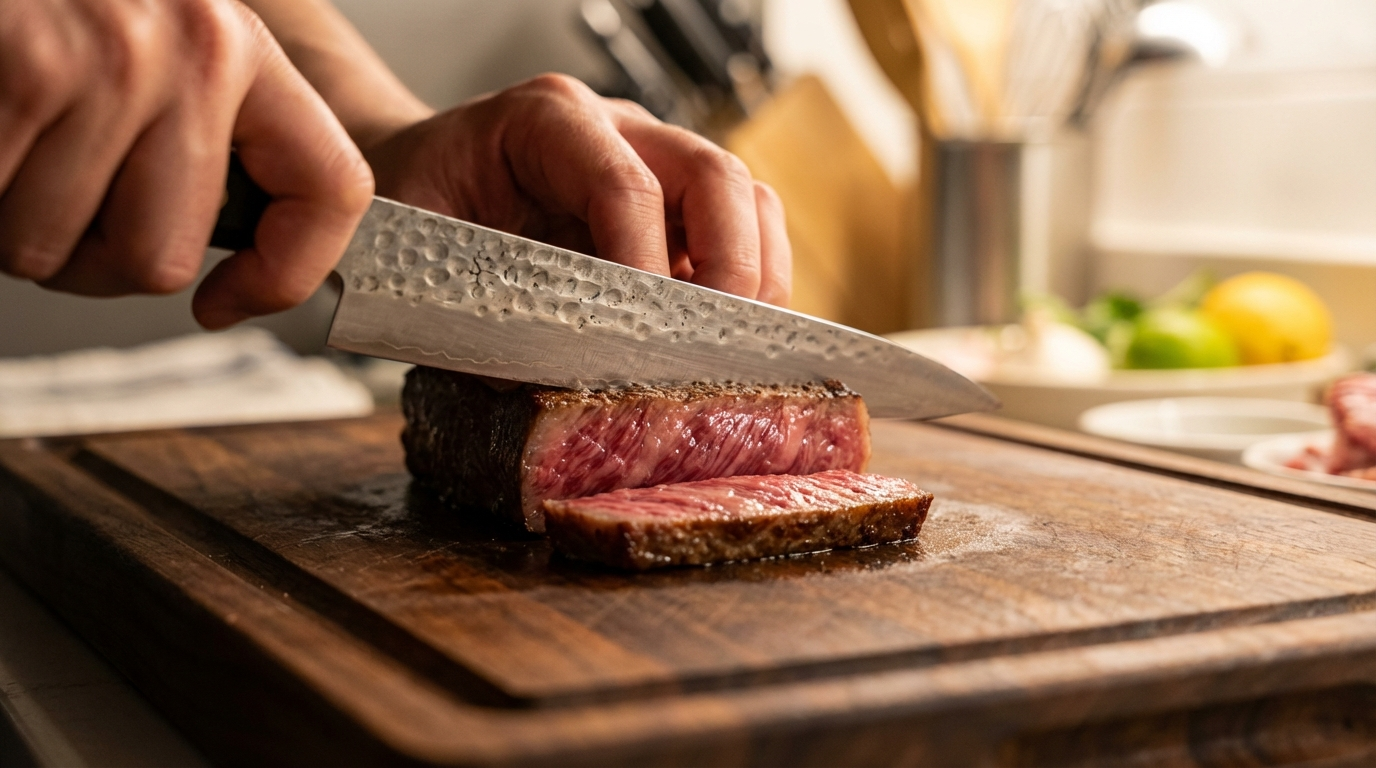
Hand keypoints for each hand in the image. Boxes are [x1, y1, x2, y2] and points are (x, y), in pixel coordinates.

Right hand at [0, 0, 373, 327]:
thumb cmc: (51, 4)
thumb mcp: (158, 43)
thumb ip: (204, 132)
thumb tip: (240, 261)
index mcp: (239, 49)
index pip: (332, 189)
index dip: (288, 274)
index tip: (227, 300)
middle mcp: (190, 52)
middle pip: (160, 259)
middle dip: (93, 259)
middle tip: (61, 200)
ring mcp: (106, 63)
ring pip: (54, 251)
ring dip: (15, 227)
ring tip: (14, 148)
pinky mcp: (25, 70)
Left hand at [362, 74, 791, 305]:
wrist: (422, 175)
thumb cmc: (420, 200)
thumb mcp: (422, 243)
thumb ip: (475, 302)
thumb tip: (542, 380)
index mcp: (547, 121)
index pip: (624, 184)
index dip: (645, 264)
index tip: (646, 337)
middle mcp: (617, 129)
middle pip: (714, 176)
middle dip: (731, 266)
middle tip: (716, 344)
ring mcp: (656, 162)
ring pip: (746, 199)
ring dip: (756, 276)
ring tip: (735, 347)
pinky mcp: (676, 206)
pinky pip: (743, 230)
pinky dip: (749, 285)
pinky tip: (724, 338)